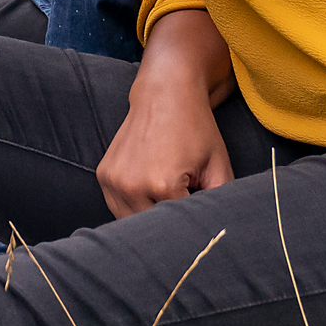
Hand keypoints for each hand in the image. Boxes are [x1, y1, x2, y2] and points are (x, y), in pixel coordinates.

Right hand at [96, 69, 233, 218]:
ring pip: (131, 223)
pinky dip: (133, 207)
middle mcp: (132, 185)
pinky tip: (149, 192)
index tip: (198, 216)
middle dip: (169, 224)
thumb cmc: (195, 128)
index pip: (179, 226)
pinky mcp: (104, 175)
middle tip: (183, 205)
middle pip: (153, 229)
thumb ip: (221, 203)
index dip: (192, 223)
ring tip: (165, 198)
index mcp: (162, 185)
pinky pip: (117, 207)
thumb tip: (218, 230)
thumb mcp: (219, 166)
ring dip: (148, 218)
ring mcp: (114, 180)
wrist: (165, 94)